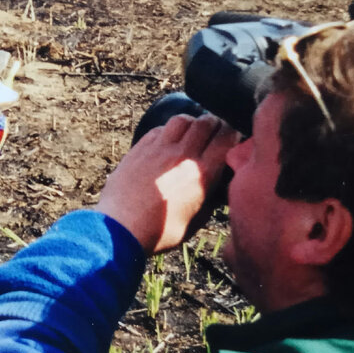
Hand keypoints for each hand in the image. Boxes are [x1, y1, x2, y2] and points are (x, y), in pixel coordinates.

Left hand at [96, 113, 238, 254]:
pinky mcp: (139, 149)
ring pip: (182, 120)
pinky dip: (168, 131)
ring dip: (192, 123)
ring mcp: (158, 149)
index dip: (234, 134)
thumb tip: (217, 188)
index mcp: (201, 174)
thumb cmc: (158, 233)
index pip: (226, 139)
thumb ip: (209, 201)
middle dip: (215, 124)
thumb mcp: (195, 222)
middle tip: (216, 132)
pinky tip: (168, 141)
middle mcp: (182, 156)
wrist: (119, 229)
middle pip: (206, 123)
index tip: (234, 139)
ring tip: (192, 133)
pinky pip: (159, 129)